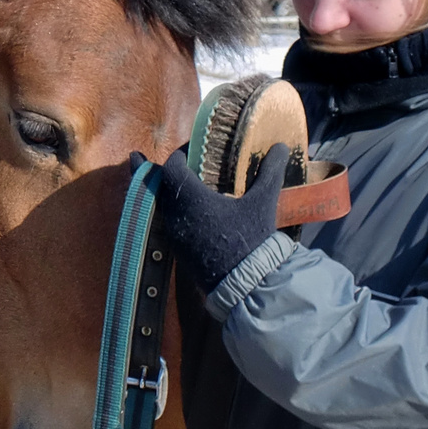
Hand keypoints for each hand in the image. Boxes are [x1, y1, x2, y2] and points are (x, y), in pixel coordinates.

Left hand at [136, 143, 288, 290]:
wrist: (246, 282)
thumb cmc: (252, 238)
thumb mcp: (263, 201)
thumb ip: (270, 171)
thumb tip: (281, 146)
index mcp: (191, 199)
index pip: (172, 167)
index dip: (179, 155)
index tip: (192, 150)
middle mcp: (176, 216)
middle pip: (156, 186)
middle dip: (155, 171)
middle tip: (146, 159)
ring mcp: (175, 236)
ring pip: (160, 206)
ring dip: (164, 192)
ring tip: (172, 183)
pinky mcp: (180, 251)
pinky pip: (168, 224)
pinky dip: (171, 212)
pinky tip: (185, 212)